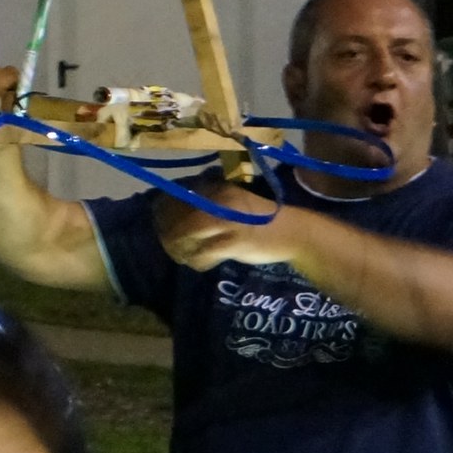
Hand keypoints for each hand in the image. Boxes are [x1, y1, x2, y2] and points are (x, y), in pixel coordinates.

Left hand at [152, 179, 293, 268]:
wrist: (294, 232)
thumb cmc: (261, 218)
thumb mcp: (235, 203)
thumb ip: (211, 204)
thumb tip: (179, 211)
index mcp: (218, 189)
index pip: (180, 195)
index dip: (164, 209)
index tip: (158, 220)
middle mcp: (221, 202)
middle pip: (180, 215)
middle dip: (168, 231)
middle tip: (167, 243)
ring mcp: (228, 223)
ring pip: (188, 234)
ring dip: (180, 247)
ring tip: (181, 255)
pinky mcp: (236, 243)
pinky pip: (205, 254)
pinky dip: (197, 261)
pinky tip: (198, 263)